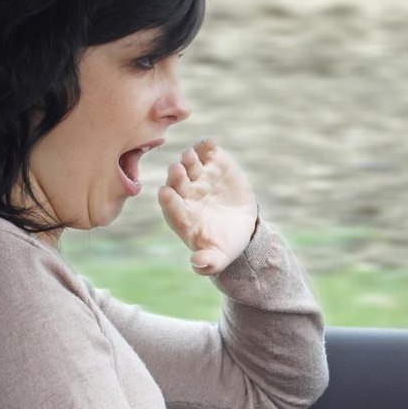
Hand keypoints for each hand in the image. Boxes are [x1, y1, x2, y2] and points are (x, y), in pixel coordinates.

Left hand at [158, 140, 258, 275]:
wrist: (241, 225)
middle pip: (176, 183)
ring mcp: (199, 177)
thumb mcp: (219, 257)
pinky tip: (209, 143)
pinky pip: (207, 154)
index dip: (169, 201)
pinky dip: (207, 147)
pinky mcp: (214, 165)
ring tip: (190, 155)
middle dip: (176, 177)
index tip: (166, 194)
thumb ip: (208, 262)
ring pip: (189, 165)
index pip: (171, 208)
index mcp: (182, 217)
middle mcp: (186, 195)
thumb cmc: (224, 244)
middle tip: (176, 170)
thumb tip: (197, 265)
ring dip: (188, 160)